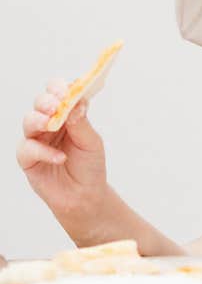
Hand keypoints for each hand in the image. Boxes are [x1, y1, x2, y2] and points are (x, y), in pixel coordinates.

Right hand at [17, 78, 108, 220]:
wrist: (84, 195)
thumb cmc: (89, 165)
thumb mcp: (91, 142)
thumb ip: (82, 123)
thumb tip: (74, 103)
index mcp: (67, 114)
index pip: (59, 93)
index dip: (61, 88)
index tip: (68, 89)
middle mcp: (49, 123)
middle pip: (40, 102)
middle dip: (47, 101)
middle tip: (56, 105)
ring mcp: (37, 139)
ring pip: (29, 121)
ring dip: (40, 120)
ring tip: (52, 125)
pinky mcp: (27, 158)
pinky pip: (28, 149)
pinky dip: (44, 152)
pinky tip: (60, 157)